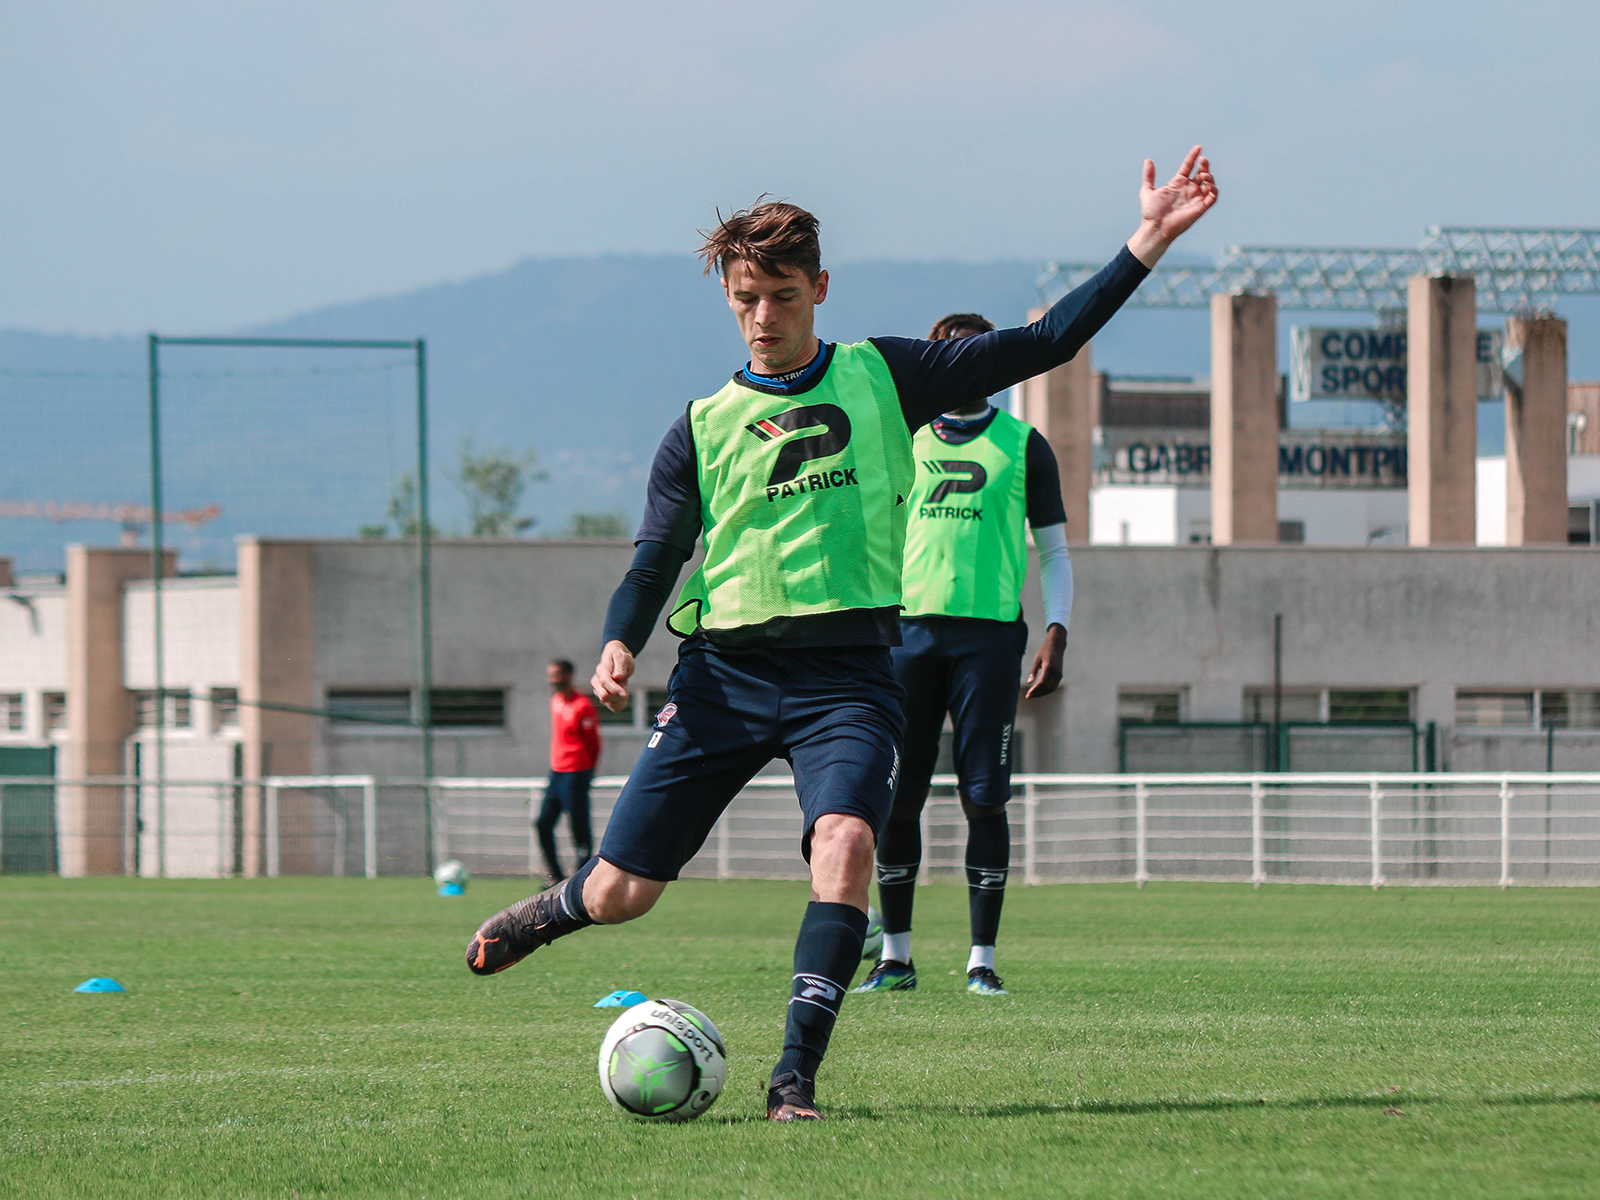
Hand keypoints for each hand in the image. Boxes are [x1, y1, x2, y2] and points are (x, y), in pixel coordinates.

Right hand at [591, 640, 634, 711]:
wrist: (617, 660)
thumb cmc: (620, 658)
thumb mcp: (623, 658)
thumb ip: (620, 667)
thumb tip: (616, 677)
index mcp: (601, 670)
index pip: (605, 682)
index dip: (614, 690)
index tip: (625, 694)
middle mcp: (596, 681)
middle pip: (603, 696)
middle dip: (617, 695)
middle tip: (625, 685)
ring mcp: (598, 690)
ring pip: (609, 703)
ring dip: (620, 698)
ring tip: (623, 686)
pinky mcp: (603, 697)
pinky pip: (613, 707)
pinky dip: (621, 703)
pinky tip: (623, 695)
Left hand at [1023, 624, 1066, 699]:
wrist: (1057, 645)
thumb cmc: (1045, 651)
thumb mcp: (1037, 659)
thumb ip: (1033, 671)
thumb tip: (1029, 682)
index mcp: (1049, 668)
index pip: (1041, 683)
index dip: (1034, 690)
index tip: (1028, 694)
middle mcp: (1055, 673)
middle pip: (1046, 688)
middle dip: (1037, 694)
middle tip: (1028, 696)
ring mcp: (1059, 675)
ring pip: (1051, 689)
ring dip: (1042, 693)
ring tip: (1033, 695)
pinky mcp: (1060, 676)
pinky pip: (1053, 686)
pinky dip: (1046, 690)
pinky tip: (1039, 691)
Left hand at [1127, 145, 1216, 267]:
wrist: (1155, 228)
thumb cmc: (1151, 213)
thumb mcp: (1147, 191)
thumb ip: (1149, 176)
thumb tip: (1148, 160)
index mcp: (1177, 183)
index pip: (1188, 166)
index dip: (1193, 156)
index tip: (1198, 147)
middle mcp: (1188, 189)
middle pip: (1201, 173)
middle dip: (1205, 165)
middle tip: (1203, 161)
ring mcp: (1195, 198)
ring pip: (1209, 183)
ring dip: (1209, 177)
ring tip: (1203, 176)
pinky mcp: (1200, 208)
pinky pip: (1213, 197)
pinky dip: (1214, 190)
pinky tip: (1207, 186)